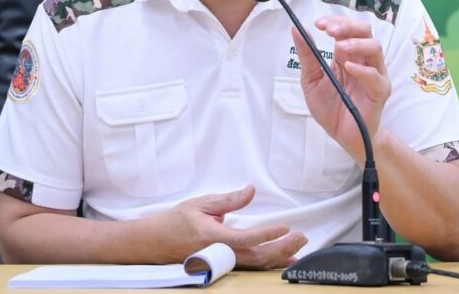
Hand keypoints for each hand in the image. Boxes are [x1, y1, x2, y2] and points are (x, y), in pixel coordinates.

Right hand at [149, 185, 307, 268]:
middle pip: (256, 257)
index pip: (245, 238)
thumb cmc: (178, 221)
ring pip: (256, 265)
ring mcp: (223, 263)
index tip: (284, 227)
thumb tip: (250, 191)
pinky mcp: (225, 265)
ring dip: (279, 257)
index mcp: (213, 237)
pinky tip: (283, 259)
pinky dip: (269, 263)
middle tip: (301, 237)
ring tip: (298, 247)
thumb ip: (228, 199)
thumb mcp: (201, 203)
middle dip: (282, 248)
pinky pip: (251, 267)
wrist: (158, 242)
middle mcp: (220, 254)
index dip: (267, 235)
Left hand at [292, 16, 391, 158]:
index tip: (319, 24)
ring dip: (357, 43)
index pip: (346, 29)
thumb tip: (296, 30)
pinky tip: (349, 68)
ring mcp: (374, 74)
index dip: (335, 22)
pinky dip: (363, 70)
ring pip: (375, 48)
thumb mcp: (311, 80)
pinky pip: (376, 76)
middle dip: (348, 26)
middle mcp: (363, 60)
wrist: (342, 136)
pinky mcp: (380, 91)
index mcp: (346, 55)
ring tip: (339, 47)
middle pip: (365, 31)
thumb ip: (307, 56)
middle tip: (330, 31)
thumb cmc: (330, 108)